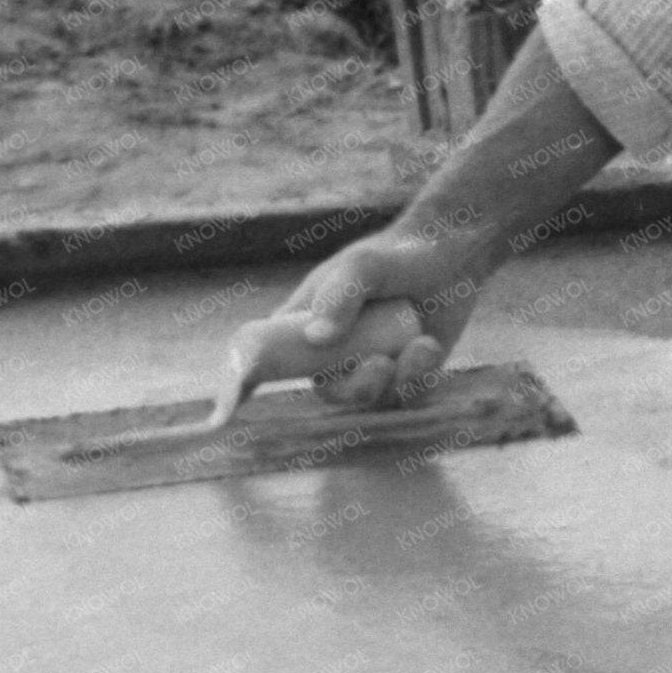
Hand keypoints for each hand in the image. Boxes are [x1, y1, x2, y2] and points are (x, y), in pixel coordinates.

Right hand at [226, 221, 499, 413]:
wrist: (450, 254)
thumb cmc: (394, 255)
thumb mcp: (364, 265)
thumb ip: (341, 296)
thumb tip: (318, 339)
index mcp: (303, 325)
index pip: (261, 360)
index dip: (238, 388)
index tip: (221, 418)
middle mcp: (332, 352)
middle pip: (327, 392)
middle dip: (354, 388)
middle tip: (380, 364)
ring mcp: (369, 366)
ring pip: (369, 399)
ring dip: (392, 381)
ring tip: (417, 345)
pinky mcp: (405, 375)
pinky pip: (405, 396)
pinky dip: (418, 377)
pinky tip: (428, 346)